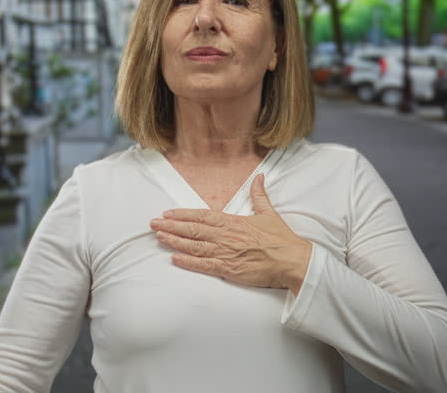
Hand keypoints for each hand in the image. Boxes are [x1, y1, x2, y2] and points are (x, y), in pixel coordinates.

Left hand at [150, 174, 312, 294]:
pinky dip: (188, 262)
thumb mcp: (269, 213)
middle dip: (171, 227)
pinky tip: (175, 259)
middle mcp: (226, 236)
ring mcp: (226, 253)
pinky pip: (205, 265)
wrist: (293, 260)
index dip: (183, 215)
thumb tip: (259, 177)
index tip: (167, 213)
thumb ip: (259, 195)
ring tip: (159, 238)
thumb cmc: (281, 239)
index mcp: (233, 222)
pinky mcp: (229, 270)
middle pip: (193, 230)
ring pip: (194, 246)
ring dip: (175, 242)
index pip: (202, 216)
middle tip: (153, 224)